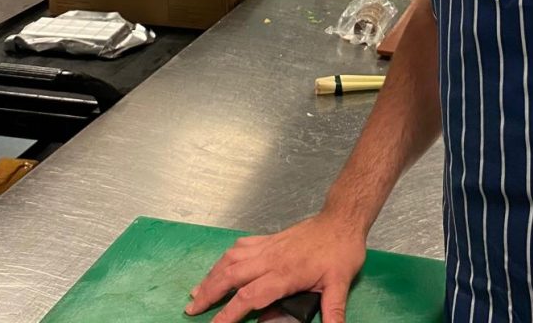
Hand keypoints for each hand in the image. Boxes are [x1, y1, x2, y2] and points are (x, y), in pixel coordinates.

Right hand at [185, 212, 366, 322]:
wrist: (341, 219)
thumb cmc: (341, 250)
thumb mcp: (340, 283)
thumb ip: (333, 312)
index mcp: (285, 273)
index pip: (249, 296)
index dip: (229, 313)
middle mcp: (271, 258)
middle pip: (232, 275)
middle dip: (209, 292)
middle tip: (191, 308)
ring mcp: (269, 246)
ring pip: (232, 258)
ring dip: (212, 274)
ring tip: (197, 290)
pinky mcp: (270, 238)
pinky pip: (242, 245)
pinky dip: (226, 257)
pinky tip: (221, 265)